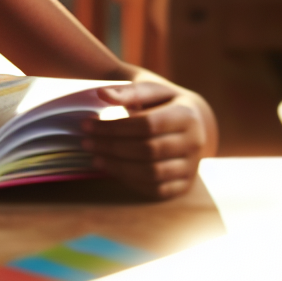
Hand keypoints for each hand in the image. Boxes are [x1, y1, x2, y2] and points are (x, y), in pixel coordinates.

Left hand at [82, 82, 214, 198]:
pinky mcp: (185, 185)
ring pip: (152, 173)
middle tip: (86, 143)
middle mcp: (195, 143)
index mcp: (188, 115)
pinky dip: (131, 182)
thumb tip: (103, 94)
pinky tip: (113, 170)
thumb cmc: (164, 104)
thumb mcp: (151, 90)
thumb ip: (129, 91)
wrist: (191, 124)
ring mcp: (192, 167)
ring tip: (95, 158)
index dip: (115, 127)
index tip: (87, 125)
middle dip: (112, 147)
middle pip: (148, 150)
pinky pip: (156, 190)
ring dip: (118, 167)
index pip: (147, 124)